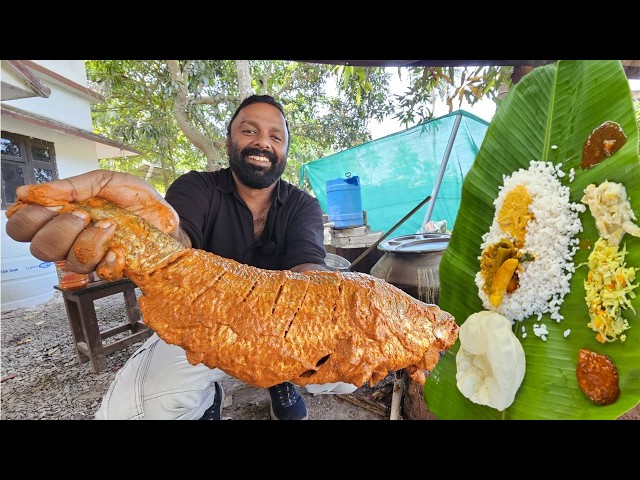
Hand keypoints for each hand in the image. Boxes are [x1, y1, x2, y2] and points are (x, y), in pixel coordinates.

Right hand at [5, 170, 178, 279]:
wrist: (169, 215)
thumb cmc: (135, 199)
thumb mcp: (105, 180)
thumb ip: (71, 186)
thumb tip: (30, 191)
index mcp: (60, 216)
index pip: (21, 227)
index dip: (28, 219)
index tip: (53, 205)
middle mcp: (69, 239)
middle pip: (39, 248)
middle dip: (60, 230)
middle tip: (83, 216)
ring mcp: (90, 256)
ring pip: (69, 261)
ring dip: (89, 241)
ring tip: (110, 226)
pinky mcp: (112, 268)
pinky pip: (100, 274)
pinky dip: (110, 261)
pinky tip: (120, 250)